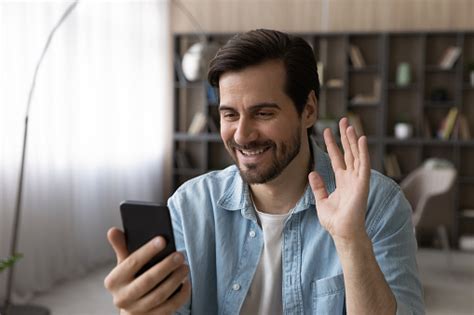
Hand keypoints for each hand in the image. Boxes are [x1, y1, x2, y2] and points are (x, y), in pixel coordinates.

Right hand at [104, 228, 190, 314]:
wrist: (131, 306)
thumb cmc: (130, 278)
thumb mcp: (123, 264)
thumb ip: (121, 246)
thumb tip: (113, 230)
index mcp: (113, 281)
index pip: (131, 263)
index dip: (147, 251)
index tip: (163, 239)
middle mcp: (122, 298)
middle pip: (147, 281)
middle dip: (166, 266)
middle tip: (180, 255)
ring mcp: (136, 310)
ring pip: (160, 295)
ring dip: (175, 280)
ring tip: (185, 267)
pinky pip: (169, 307)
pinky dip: (180, 295)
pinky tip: (187, 283)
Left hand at [309, 117, 369, 242]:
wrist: (343, 233)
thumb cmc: (334, 221)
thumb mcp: (321, 201)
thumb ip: (318, 186)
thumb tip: (312, 173)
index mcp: (342, 181)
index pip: (336, 157)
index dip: (332, 144)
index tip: (326, 131)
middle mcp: (351, 177)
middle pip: (348, 152)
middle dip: (344, 136)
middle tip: (342, 120)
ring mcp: (358, 180)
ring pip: (356, 155)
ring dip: (353, 140)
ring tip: (349, 125)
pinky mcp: (362, 184)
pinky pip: (363, 164)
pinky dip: (363, 152)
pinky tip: (361, 139)